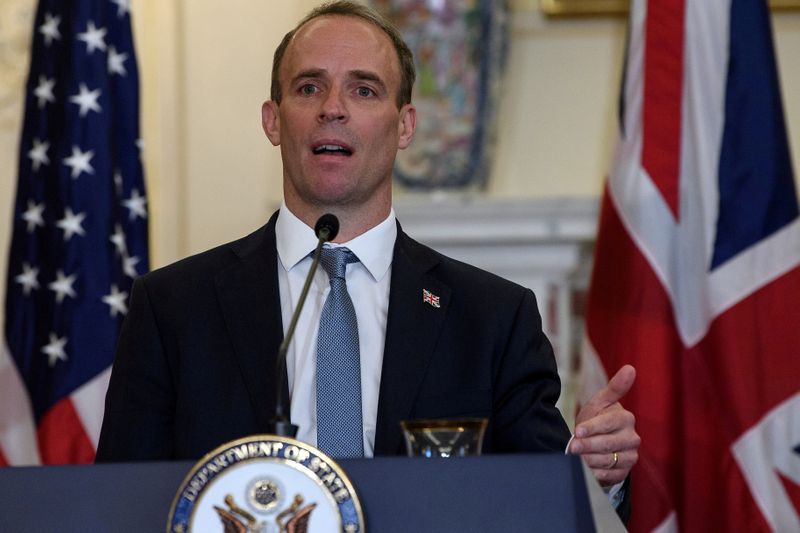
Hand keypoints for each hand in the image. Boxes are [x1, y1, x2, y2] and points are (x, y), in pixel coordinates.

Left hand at [569, 364, 639, 485]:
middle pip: (607, 444)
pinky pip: (610, 475)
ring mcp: (630, 456)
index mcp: (626, 418)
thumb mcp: (601, 402)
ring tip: (575, 458)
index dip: (592, 428)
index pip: (609, 424)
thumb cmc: (597, 418)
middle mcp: (632, 438)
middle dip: (587, 446)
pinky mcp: (625, 472)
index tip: (578, 431)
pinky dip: (596, 472)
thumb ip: (614, 387)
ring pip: (608, 461)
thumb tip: (630, 368)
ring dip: (589, 460)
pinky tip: (585, 468)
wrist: (598, 441)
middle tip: (571, 447)